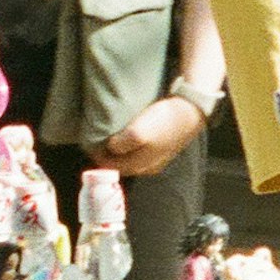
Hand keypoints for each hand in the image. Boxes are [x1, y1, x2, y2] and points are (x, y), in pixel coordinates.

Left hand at [92, 93, 206, 178]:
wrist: (191, 111)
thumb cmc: (164, 122)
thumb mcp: (139, 133)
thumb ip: (122, 144)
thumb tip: (110, 148)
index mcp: (141, 165)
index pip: (112, 167)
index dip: (98, 157)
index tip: (88, 144)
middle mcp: (148, 166)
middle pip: (121, 165)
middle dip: (107, 155)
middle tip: (95, 140)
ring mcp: (157, 157)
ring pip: (131, 158)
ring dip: (118, 150)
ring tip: (108, 136)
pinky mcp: (163, 146)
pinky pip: (140, 150)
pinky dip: (129, 145)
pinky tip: (126, 134)